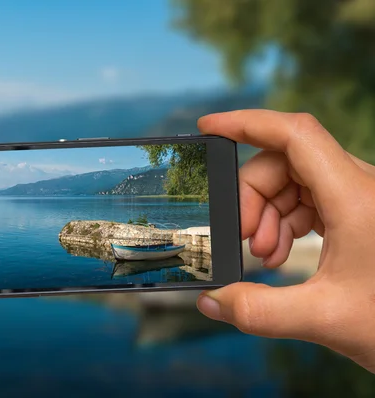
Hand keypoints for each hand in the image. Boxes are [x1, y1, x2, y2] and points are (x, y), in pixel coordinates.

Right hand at [195, 110, 374, 371]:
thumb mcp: (324, 320)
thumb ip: (259, 311)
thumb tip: (210, 300)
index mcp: (355, 198)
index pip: (295, 134)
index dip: (247, 123)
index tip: (209, 127)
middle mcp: (359, 186)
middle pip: (284, 162)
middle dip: (252, 196)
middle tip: (243, 238)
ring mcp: (358, 197)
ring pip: (292, 180)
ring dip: (266, 213)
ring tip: (264, 255)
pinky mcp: (356, 211)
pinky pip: (307, 199)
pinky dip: (284, 221)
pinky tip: (279, 254)